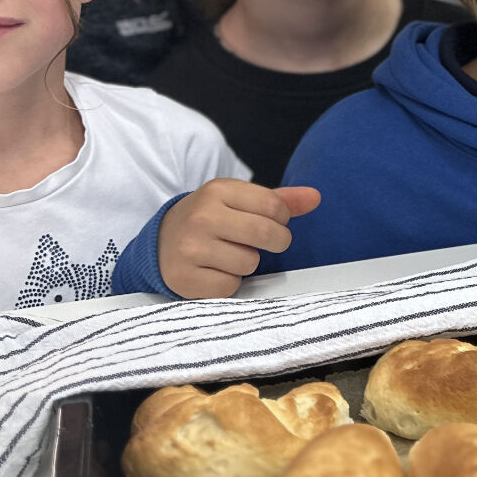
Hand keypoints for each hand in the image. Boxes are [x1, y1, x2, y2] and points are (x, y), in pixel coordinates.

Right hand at [157, 179, 320, 298]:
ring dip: (247, 263)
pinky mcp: (184, 277)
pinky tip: (214, 270)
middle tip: (265, 243)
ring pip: (249, 263)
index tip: (272, 222)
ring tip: (228, 254)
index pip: (273, 206)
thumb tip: (316, 197)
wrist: (160, 243)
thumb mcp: (239, 201)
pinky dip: (229, 282)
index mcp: (217, 190)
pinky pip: (229, 286)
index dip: (282, 219)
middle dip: (275, 242)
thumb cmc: (210, 220)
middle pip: (265, 234)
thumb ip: (280, 199)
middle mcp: (202, 216)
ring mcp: (190, 247)